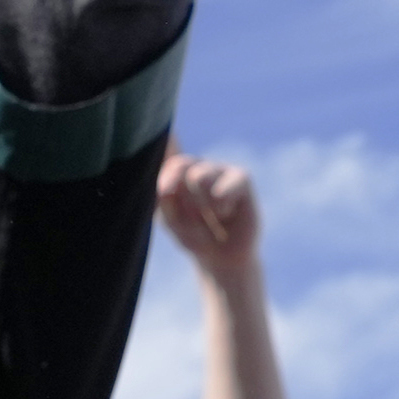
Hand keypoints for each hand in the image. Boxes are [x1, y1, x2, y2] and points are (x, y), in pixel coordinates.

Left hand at [156, 151, 266, 284]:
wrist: (221, 256)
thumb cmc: (193, 234)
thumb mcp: (170, 219)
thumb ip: (163, 197)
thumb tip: (164, 184)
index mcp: (173, 170)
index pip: (165, 143)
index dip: (164, 142)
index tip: (158, 156)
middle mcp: (196, 164)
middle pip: (179, 165)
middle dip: (179, 198)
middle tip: (188, 219)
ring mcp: (219, 168)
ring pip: (199, 177)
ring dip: (199, 207)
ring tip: (208, 219)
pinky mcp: (241, 178)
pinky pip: (222, 190)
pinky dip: (219, 209)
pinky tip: (224, 215)